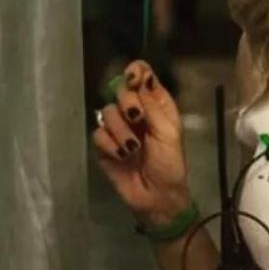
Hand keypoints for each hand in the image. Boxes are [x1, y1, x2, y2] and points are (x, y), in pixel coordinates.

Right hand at [91, 60, 190, 227]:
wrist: (157, 196)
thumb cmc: (170, 163)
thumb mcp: (168, 132)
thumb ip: (153, 103)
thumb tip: (142, 73)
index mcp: (156, 105)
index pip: (142, 77)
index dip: (135, 73)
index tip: (133, 78)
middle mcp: (136, 112)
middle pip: (120, 89)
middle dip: (127, 102)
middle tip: (136, 117)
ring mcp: (119, 128)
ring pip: (107, 112)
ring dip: (120, 130)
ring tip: (133, 149)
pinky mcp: (105, 146)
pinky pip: (98, 134)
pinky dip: (110, 144)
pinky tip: (122, 157)